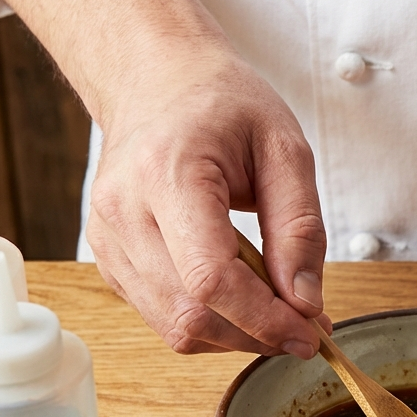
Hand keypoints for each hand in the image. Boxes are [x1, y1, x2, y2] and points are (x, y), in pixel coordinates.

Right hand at [86, 49, 326, 356]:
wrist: (156, 81)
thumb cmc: (221, 105)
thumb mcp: (285, 149)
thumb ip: (300, 229)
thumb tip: (305, 302)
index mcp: (166, 174)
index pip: (210, 279)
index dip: (264, 320)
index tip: (309, 334)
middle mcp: (123, 211)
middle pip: (190, 313)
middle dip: (257, 334)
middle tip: (307, 326)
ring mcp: (107, 239)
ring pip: (174, 326)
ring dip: (235, 335)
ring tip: (279, 311)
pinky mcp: (109, 258)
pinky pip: (162, 316)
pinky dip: (210, 322)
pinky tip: (242, 298)